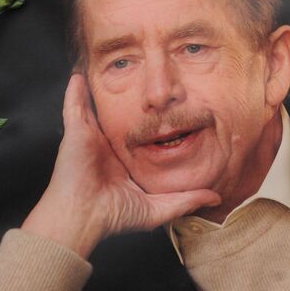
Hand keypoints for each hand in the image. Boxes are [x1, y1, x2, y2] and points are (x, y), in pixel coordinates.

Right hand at [21, 74, 218, 258]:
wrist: (83, 218)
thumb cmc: (113, 216)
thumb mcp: (157, 208)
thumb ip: (186, 200)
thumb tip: (215, 198)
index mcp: (120, 163)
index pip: (135, 138)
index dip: (147, 125)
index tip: (166, 110)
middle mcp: (104, 149)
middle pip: (116, 120)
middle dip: (125, 102)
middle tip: (139, 80)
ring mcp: (89, 139)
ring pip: (94, 110)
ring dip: (98, 93)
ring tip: (108, 71)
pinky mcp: (76, 133)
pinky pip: (74, 107)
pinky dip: (74, 92)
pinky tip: (78, 77)